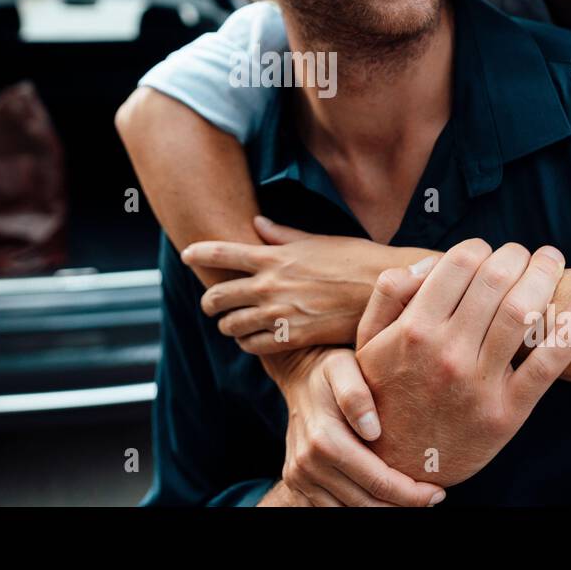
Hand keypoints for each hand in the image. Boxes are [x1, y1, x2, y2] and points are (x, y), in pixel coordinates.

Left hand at [186, 217, 426, 354]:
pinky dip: (249, 344)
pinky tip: (254, 340)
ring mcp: (279, 313)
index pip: (221, 252)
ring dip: (228, 325)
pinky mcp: (293, 337)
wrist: (384, 287)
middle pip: (217, 296)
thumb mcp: (317, 240)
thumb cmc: (355, 258)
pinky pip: (254, 346)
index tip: (186, 255)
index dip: (198, 253)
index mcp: (273, 256)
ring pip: (232, 325)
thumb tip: (256, 223)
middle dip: (210, 301)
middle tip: (211, 304)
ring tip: (232, 325)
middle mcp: (270, 284)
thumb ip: (282, 235)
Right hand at [271, 346, 446, 506]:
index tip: (438, 492)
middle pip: (366, 505)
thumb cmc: (330, 369)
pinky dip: (359, 507)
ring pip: (349, 513)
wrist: (299, 376)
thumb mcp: (344, 368)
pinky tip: (382, 497)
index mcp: (323, 441)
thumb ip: (356, 395)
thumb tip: (373, 431)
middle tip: (431, 499)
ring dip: (382, 510)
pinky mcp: (296, 483)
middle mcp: (307, 465)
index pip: (378, 482)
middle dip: (402, 506)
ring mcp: (299, 477)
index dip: (412, 494)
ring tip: (409, 499)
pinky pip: (331, 510)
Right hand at [355, 239, 570, 487]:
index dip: (480, 247)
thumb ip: (389, 296)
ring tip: (551, 263)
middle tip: (525, 253)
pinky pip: (546, 366)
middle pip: (496, 280)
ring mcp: (478, 384)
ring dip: (545, 277)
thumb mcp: (368, 343)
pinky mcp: (506, 413)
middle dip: (517, 255)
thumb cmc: (385, 395)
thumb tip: (429, 261)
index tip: (487, 251)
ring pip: (523, 313)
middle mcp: (446, 352)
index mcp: (414, 329)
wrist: (399, 465)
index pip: (460, 263)